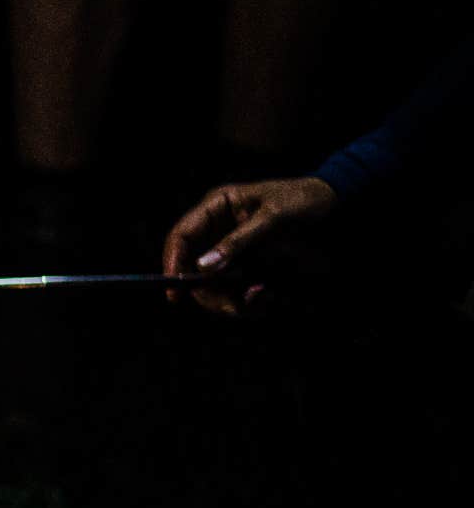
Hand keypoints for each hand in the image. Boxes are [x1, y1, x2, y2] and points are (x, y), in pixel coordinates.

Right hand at [162, 177, 337, 314]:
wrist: (334, 206)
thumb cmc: (303, 200)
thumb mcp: (272, 217)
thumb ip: (237, 241)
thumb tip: (203, 268)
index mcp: (216, 207)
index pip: (181, 235)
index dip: (173, 262)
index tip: (174, 290)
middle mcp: (217, 229)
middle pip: (192, 267)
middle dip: (207, 291)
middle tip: (229, 307)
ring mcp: (230, 249)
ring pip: (212, 285)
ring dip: (230, 300)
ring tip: (261, 298)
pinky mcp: (245, 266)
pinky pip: (233, 290)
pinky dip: (246, 301)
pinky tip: (264, 296)